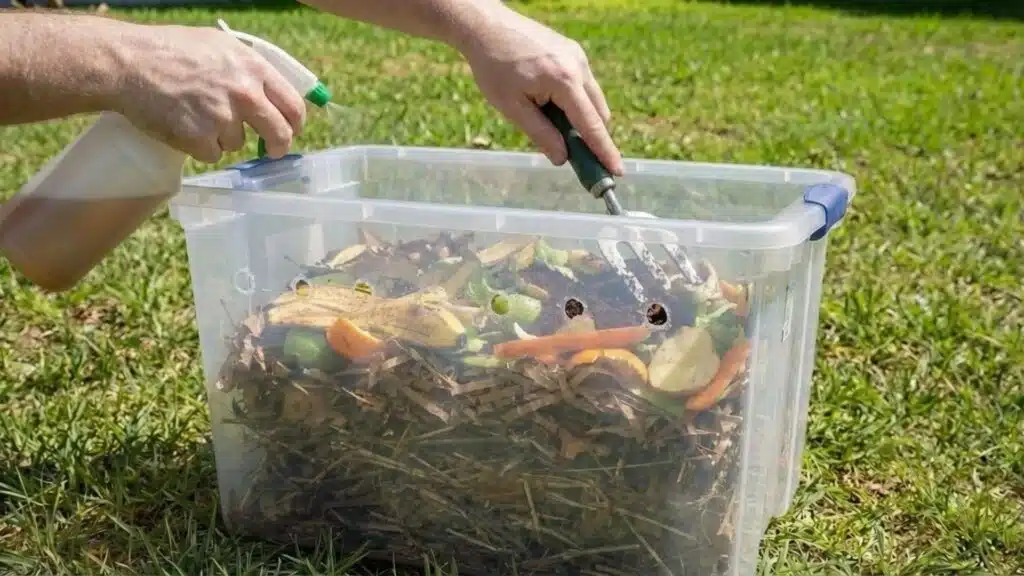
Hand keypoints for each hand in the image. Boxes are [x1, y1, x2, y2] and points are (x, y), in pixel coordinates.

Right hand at [110, 23, 305, 162]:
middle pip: (280, 133)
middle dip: (279, 146)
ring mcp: (223, 118)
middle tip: (273, 151)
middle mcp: (244, 93)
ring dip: (222, 136)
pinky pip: (212, 153)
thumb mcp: (219, 45)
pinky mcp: (201, 139)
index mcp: (253, 68)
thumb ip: (249, 68)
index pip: (293, 104)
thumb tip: (274, 92)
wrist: (128, 64)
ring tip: (195, 113)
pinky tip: (183, 125)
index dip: (296, 122)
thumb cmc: (170, 50)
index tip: (293, 130)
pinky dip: (199, 146)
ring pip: (238, 143)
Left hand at [458, 8, 623, 175]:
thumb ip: (541, 134)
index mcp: (564, 81)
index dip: (604, 151)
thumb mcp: (512, 107)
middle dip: (593, 137)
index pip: (591, 125)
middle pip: (599, 113)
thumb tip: (562, 158)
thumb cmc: (493, 67)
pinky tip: (551, 105)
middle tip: (579, 159)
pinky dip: (575, 102)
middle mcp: (578, 66)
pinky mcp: (573, 52)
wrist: (486, 27)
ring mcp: (578, 56)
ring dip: (582, 119)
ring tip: (553, 126)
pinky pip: (584, 85)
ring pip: (593, 99)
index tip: (617, 171)